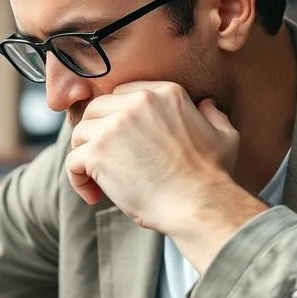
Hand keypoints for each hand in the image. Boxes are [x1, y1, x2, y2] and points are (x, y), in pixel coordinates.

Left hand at [65, 81, 238, 234]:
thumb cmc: (213, 176)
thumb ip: (212, 114)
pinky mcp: (99, 152)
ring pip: (81, 133)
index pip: (122, 94)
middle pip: (96, 110)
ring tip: (100, 181)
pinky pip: (72, 161)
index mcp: (165, 93)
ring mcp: (115, 125)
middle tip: (106, 162)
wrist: (200, 205)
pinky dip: (78, 180)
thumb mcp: (224, 136)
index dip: (116, 119)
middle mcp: (137, 101)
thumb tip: (206, 104)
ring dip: (85, 157)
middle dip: (96, 135)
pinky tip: (94, 195)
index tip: (121, 144)